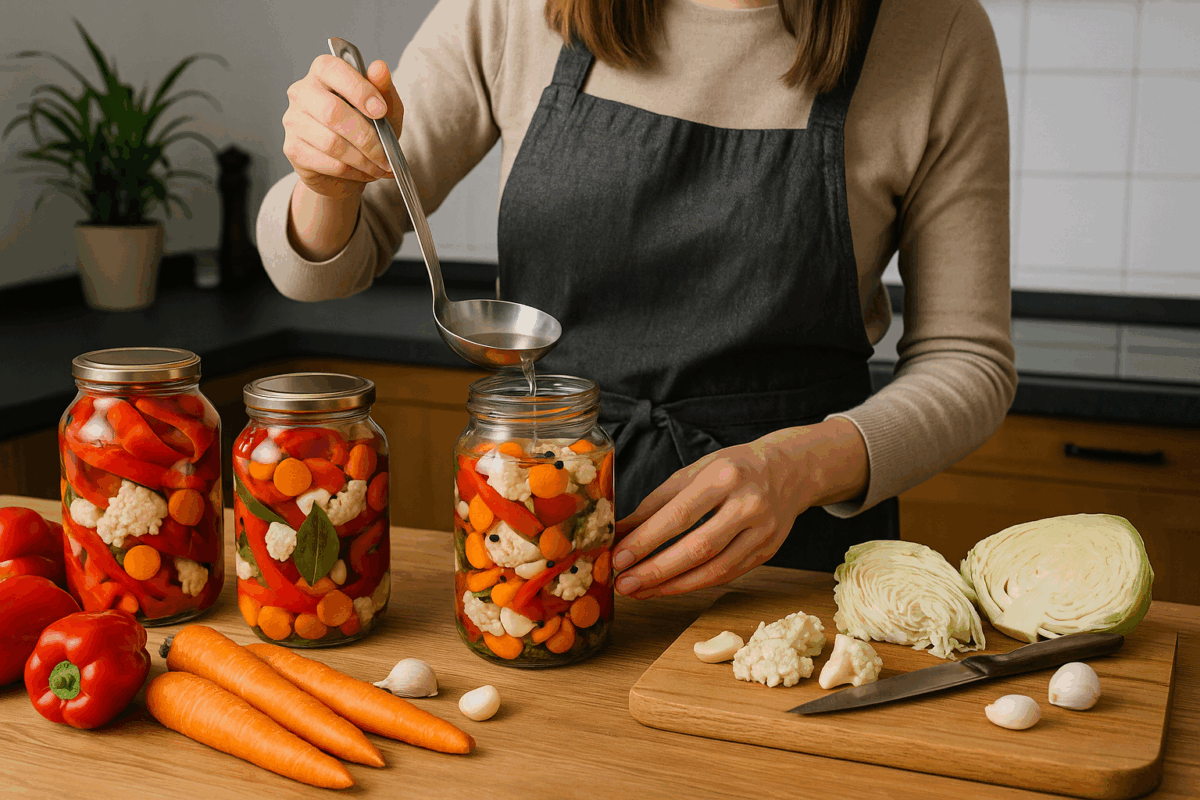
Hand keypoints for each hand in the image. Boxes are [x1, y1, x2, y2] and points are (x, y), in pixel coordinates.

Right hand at [282, 55, 403, 198]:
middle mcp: (302, 92)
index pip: (334, 70)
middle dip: (366, 137)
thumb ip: (384, 89)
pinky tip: (364, 172)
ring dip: (363, 159)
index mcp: (323, 71)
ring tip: (380, 166)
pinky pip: (327, 163)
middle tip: (385, 154)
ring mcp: (293, 120)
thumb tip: (380, 68)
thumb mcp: (385, 109)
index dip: (359, 90)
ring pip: (332, 143)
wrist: (347, 168)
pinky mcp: (292, 148)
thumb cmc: (365, 129)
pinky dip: (352, 171)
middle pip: (332, 112)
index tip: (381, 111)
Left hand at [609, 420, 868, 598]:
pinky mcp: (768, 552)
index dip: (647, 540)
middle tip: (624, 584)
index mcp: (724, 477)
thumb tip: (620, 532)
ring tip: (641, 591)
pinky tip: (669, 588)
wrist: (788, 471)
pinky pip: (727, 575)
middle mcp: (748, 505)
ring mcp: (763, 532)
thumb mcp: (693, 473)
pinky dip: (695, 584)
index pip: (680, 515)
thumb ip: (656, 503)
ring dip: (673, 586)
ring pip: (714, 570)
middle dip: (656, 571)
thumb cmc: (732, 469)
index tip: (619, 557)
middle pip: (698, 548)